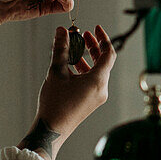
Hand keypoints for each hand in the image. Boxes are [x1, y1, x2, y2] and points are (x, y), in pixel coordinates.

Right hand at [18, 25, 116, 159]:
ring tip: (74, 48)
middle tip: (83, 35)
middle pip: (103, 62)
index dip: (103, 38)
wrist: (52, 131)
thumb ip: (60, 49)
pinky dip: (84, 70)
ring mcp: (97, 97)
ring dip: (87, 58)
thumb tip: (61, 31)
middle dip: (94, 46)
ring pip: (97, 71)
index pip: (108, 53)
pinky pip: (92, 81)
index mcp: (98, 80)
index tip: (95, 28)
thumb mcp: (56, 72)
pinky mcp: (91, 102)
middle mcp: (102, 89)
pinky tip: (70, 65)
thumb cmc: (54, 104)